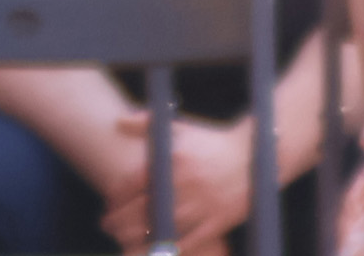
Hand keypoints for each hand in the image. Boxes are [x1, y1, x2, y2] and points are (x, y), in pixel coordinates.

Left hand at [100, 112, 253, 252]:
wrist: (256, 157)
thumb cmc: (213, 143)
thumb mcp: (181, 128)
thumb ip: (147, 124)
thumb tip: (118, 121)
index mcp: (172, 161)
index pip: (132, 183)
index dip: (115, 197)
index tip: (107, 204)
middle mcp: (184, 185)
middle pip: (141, 210)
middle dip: (118, 221)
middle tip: (107, 225)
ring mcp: (200, 206)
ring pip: (160, 230)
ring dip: (136, 238)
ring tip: (122, 240)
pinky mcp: (215, 223)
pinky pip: (186, 243)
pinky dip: (167, 250)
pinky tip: (153, 252)